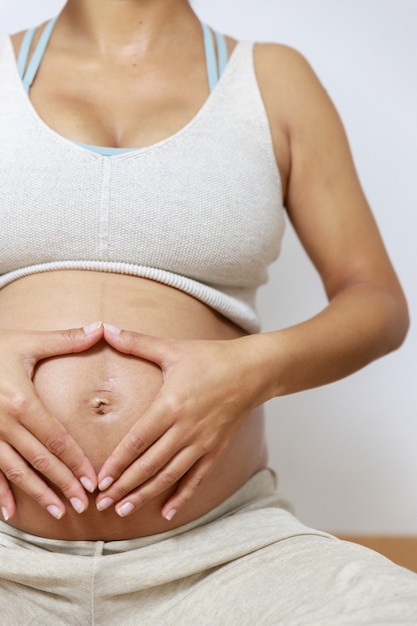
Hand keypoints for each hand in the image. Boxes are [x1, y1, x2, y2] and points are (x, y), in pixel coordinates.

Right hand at [0, 322, 102, 521]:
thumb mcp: (27, 341)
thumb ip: (66, 339)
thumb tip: (101, 328)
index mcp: (23, 401)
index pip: (57, 439)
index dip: (76, 462)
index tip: (93, 481)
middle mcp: (4, 423)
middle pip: (40, 460)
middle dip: (64, 484)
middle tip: (83, 505)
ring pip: (16, 472)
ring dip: (38, 494)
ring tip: (58, 511)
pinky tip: (10, 512)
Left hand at [96, 325, 266, 520]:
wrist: (253, 370)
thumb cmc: (211, 358)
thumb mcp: (172, 349)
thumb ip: (136, 343)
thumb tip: (104, 329)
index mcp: (170, 405)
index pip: (137, 442)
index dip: (117, 464)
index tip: (100, 481)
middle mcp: (185, 429)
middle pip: (149, 465)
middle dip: (124, 486)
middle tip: (102, 504)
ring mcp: (202, 442)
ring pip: (169, 476)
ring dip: (146, 495)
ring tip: (124, 511)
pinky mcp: (216, 449)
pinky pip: (197, 479)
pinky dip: (181, 497)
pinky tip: (166, 512)